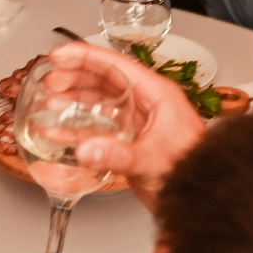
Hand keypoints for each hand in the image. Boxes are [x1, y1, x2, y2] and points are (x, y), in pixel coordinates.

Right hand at [43, 42, 204, 212]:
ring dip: (74, 102)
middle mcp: (145, 104)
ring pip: (99, 103)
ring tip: (50, 102)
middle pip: (104, 80)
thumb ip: (117, 154)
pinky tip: (59, 134)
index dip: (85, 56)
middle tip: (50, 82)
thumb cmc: (192, 169)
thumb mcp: (152, 159)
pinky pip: (99, 128)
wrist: (202, 197)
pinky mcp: (130, 142)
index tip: (60, 55)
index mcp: (156, 94)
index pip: (115, 64)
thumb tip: (85, 148)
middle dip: (75, 78)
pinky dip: (78, 129)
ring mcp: (137, 122)